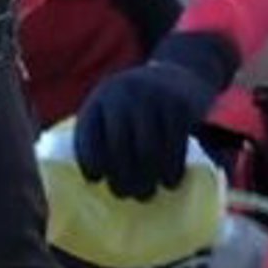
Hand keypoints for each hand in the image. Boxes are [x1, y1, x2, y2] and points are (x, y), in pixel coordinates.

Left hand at [73, 34, 227, 198]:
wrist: (179, 74)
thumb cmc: (139, 105)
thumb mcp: (113, 108)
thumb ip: (102, 135)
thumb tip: (94, 182)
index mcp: (100, 99)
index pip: (88, 136)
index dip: (89, 163)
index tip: (96, 180)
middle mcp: (123, 95)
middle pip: (118, 149)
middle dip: (122, 180)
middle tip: (127, 194)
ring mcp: (153, 99)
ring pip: (147, 152)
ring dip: (147, 180)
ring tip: (147, 193)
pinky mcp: (180, 107)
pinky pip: (174, 147)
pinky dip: (171, 170)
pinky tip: (170, 181)